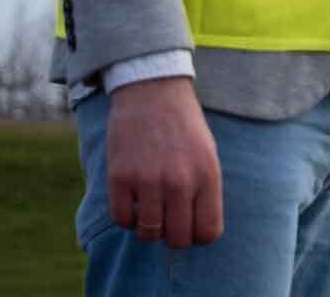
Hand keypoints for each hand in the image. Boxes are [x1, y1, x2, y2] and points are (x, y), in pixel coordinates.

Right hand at [106, 76, 223, 248]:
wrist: (152, 90)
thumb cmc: (183, 124)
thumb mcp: (207, 154)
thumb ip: (205, 190)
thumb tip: (198, 229)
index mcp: (207, 175)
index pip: (208, 232)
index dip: (198, 236)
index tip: (190, 226)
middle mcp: (180, 181)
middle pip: (178, 240)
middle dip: (173, 237)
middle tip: (168, 221)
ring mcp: (148, 180)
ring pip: (149, 233)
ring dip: (148, 228)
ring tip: (148, 209)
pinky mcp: (120, 176)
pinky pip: (121, 220)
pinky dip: (125, 218)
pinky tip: (131, 201)